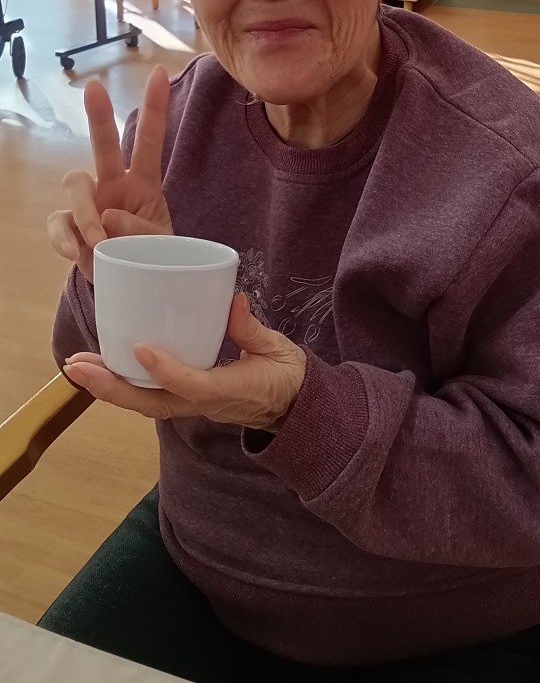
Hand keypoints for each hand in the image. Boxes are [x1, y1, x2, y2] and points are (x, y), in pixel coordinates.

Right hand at [47, 67, 172, 281]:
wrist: (128, 285)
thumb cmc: (150, 259)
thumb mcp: (161, 249)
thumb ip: (142, 234)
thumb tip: (108, 216)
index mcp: (143, 184)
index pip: (148, 141)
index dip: (154, 108)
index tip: (159, 73)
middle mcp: (113, 185)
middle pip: (102, 145)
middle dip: (99, 116)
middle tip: (94, 88)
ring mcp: (88, 204)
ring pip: (76, 183)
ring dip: (85, 212)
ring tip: (100, 242)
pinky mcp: (69, 227)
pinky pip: (59, 222)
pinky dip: (65, 238)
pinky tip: (78, 253)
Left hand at [63, 293, 306, 429]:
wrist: (295, 409)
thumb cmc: (288, 377)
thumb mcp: (278, 349)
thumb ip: (251, 328)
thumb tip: (232, 299)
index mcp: (228, 391)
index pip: (191, 384)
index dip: (164, 369)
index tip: (139, 347)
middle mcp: (203, 403)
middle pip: (149, 402)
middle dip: (110, 386)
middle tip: (76, 366)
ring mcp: (193, 404)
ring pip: (143, 402)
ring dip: (109, 386)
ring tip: (76, 367)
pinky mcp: (188, 398)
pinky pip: (150, 396)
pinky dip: (124, 384)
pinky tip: (104, 368)